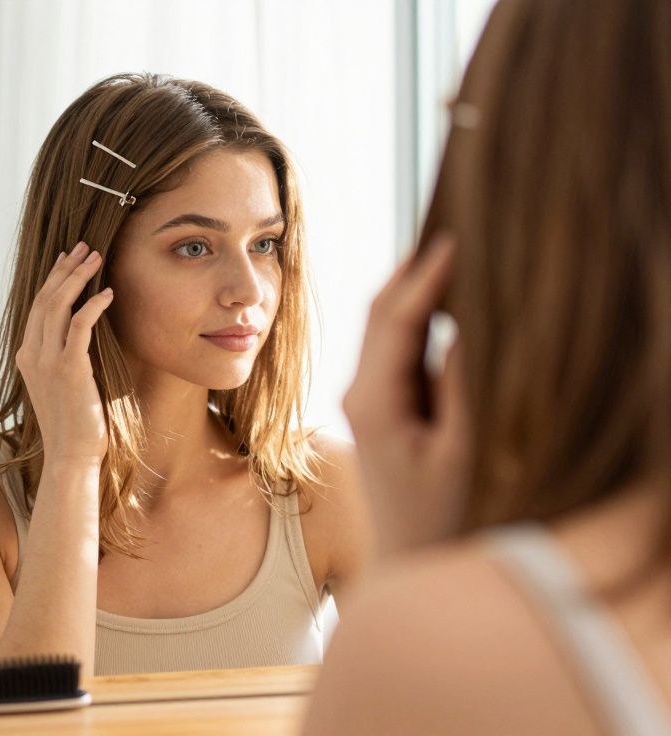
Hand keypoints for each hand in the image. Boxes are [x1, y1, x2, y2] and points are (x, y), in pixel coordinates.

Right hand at [15, 241, 114, 464]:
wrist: (71, 455)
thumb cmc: (73, 424)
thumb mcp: (61, 385)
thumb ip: (63, 358)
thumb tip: (82, 334)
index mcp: (27, 356)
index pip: (38, 306)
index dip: (53, 278)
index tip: (69, 259)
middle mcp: (32, 355)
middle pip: (45, 298)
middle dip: (65, 268)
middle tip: (84, 247)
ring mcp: (48, 362)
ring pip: (58, 305)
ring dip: (78, 277)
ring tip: (96, 258)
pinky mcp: (69, 369)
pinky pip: (80, 326)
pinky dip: (93, 305)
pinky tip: (108, 293)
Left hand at [343, 235, 470, 555]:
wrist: (407, 560)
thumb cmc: (440, 516)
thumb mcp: (462, 452)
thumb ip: (463, 387)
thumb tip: (467, 325)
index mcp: (374, 401)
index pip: (395, 319)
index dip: (425, 275)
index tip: (454, 235)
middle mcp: (359, 392)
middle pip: (380, 311)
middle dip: (413, 267)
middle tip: (450, 221)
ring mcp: (366, 397)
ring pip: (385, 324)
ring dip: (414, 284)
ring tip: (450, 245)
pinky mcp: (379, 404)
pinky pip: (394, 345)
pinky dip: (417, 313)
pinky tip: (445, 294)